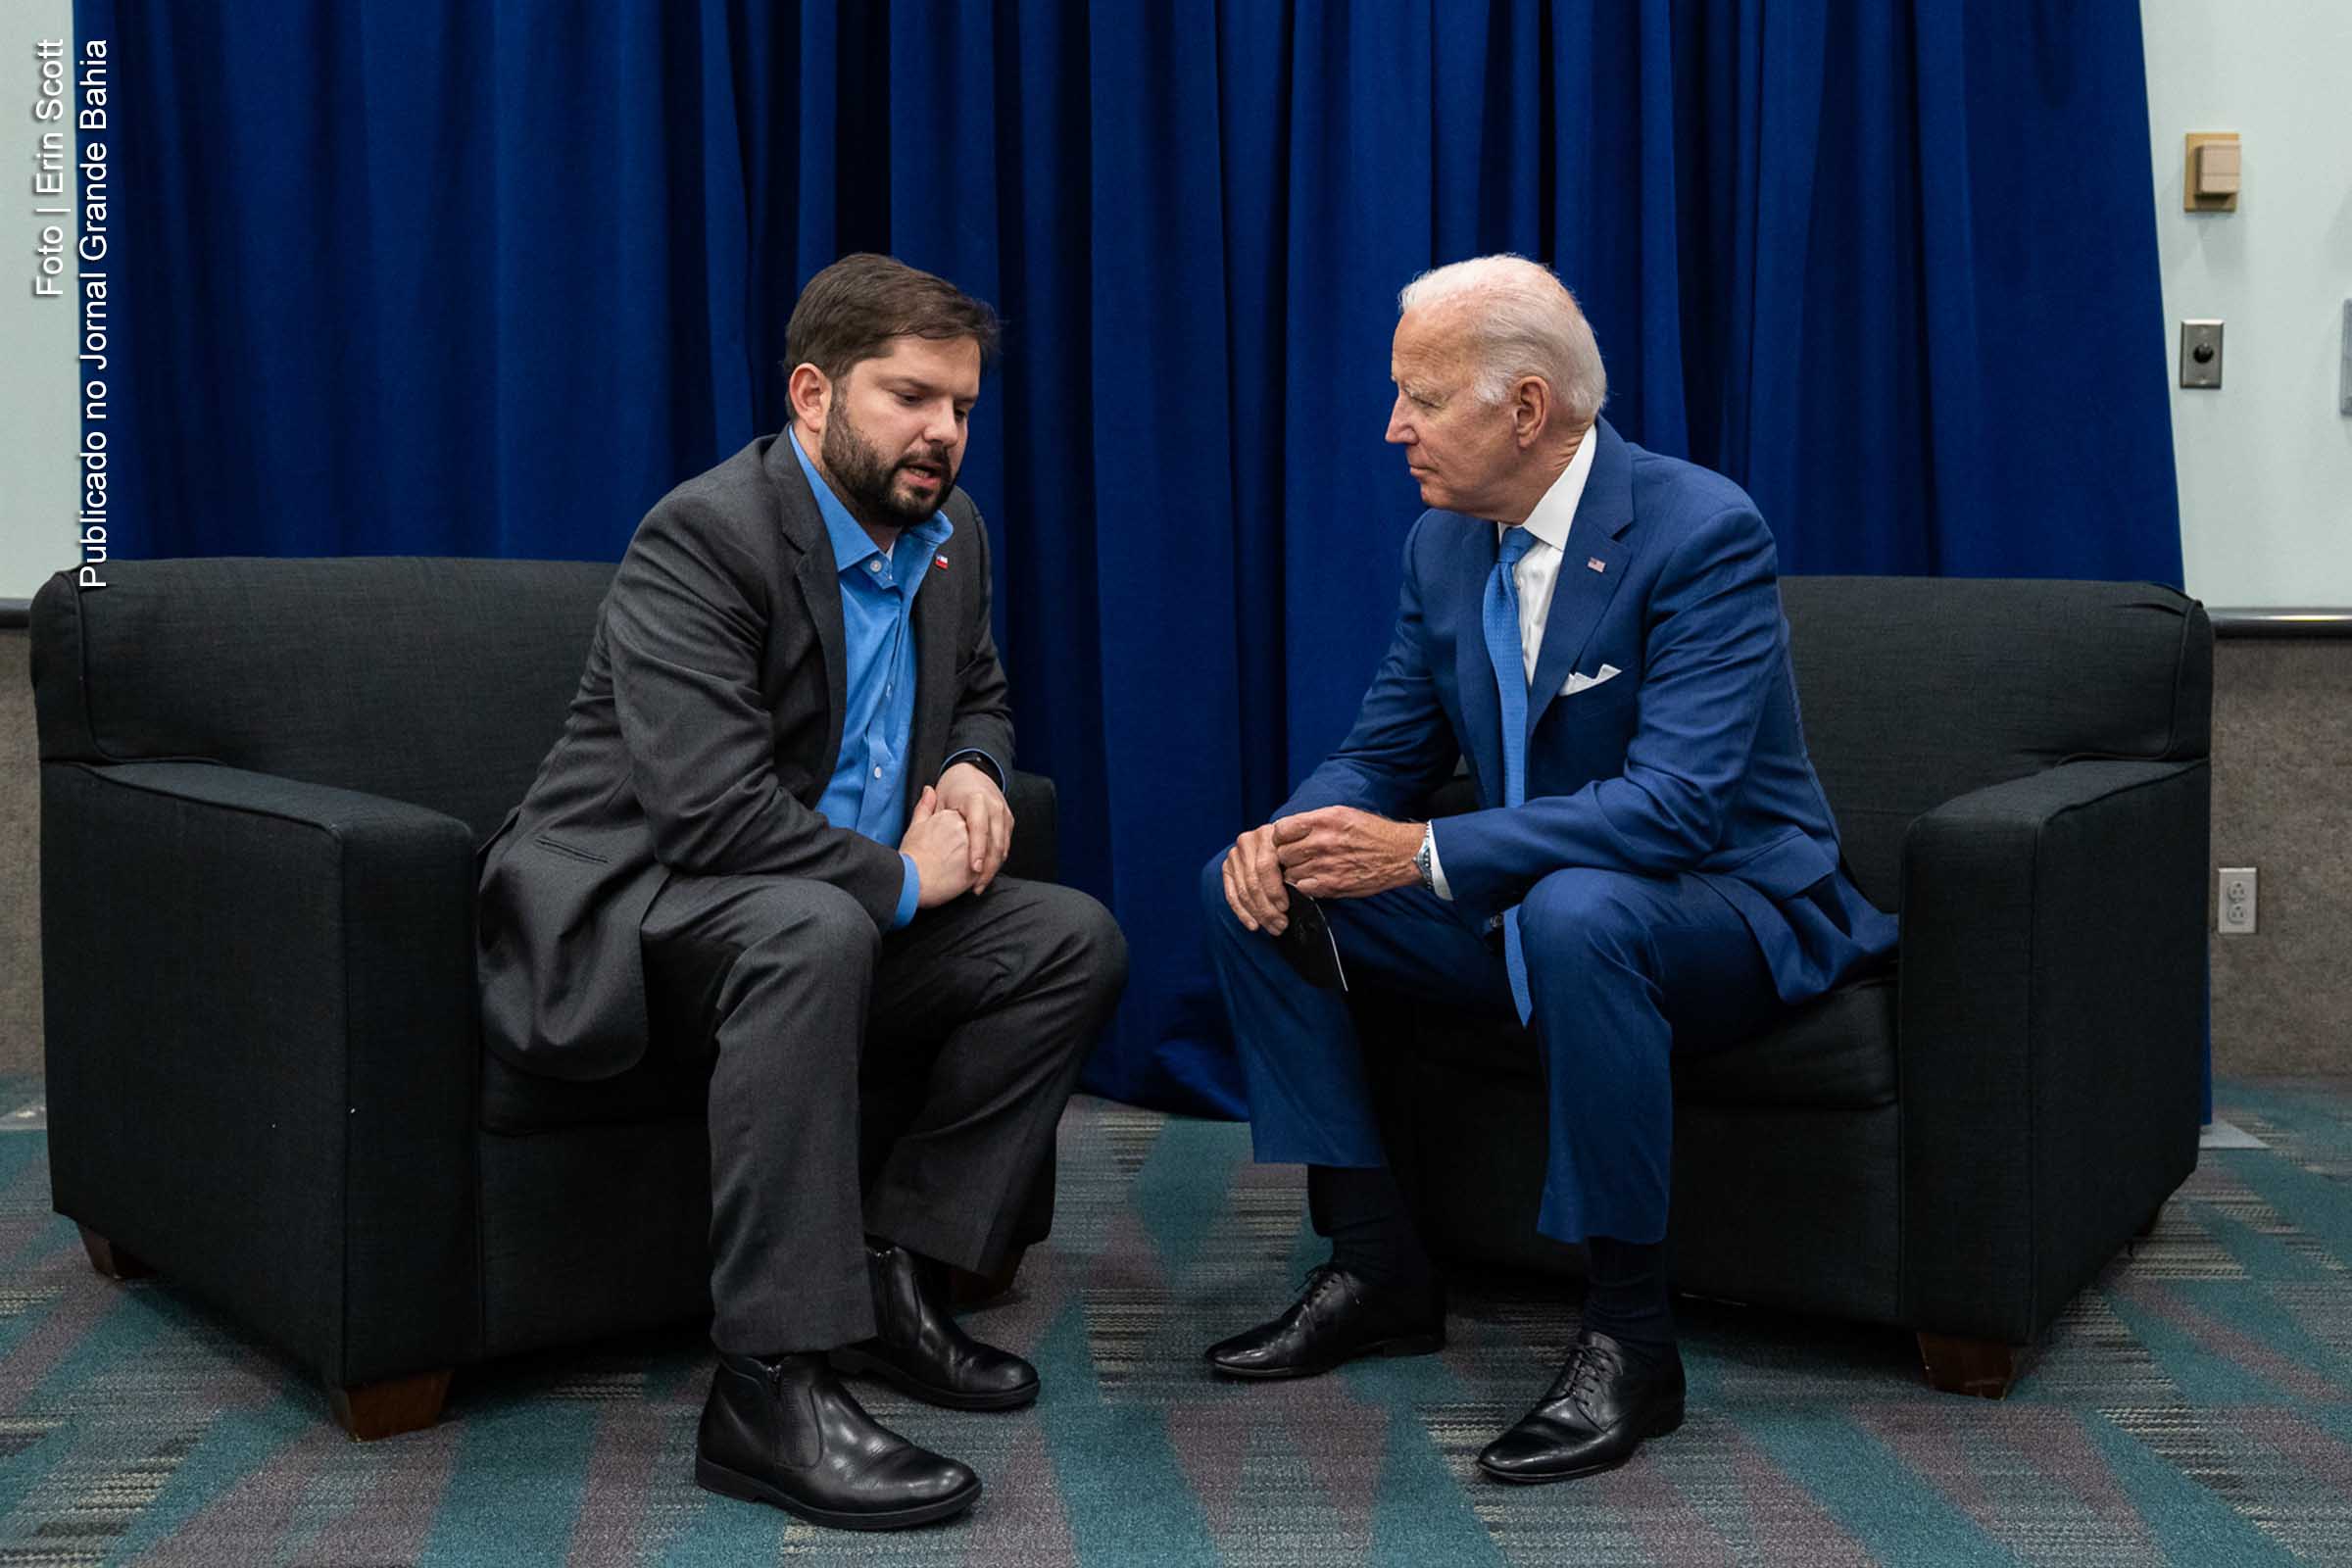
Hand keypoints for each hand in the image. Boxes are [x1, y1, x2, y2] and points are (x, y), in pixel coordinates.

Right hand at [899, 786, 975, 907]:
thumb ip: (925, 806)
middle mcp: (965, 828)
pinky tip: (968, 879)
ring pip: (985, 851)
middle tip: (956, 860)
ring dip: (980, 861)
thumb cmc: (912, 856)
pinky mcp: (977, 866)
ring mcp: (973, 846)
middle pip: (979, 834)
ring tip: (962, 872)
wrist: (911, 881)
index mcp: (952, 816)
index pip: (966, 820)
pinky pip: (986, 867)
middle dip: (974, 847)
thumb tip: (929, 790)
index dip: (960, 834)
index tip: (951, 845)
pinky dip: (981, 873)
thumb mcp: (916, 826)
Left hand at [936, 760, 1013, 893]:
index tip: (975, 868)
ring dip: (994, 868)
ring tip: (979, 885)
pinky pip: (1005, 845)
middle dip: (988, 868)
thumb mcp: (940, 795)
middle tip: (976, 887)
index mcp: (976, 799)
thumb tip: (920, 820)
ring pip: (1003, 846)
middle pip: (996, 842)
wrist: (974, 772)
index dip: (978, 849)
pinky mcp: (1008, 821)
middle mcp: (994, 806)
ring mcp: (1004, 814)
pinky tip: (987, 874)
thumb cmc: (953, 786)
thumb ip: (929, 809)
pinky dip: (997, 860)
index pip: (979, 828)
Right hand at [1221, 822, 1289, 933]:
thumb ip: (1298, 867)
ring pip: (1243, 891)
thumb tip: (1299, 893)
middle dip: (1267, 908)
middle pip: (1253, 882)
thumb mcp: (1301, 853)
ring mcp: (1235, 854)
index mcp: (1268, 834)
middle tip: (1281, 924)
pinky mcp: (1227, 867)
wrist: (1279, 842)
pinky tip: (1254, 925)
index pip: (1265, 867)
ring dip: (1258, 914)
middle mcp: (1247, 841)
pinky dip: (1243, 913)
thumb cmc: (1296, 852)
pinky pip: (1231, 895)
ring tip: (1273, 927)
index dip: (1274, 890)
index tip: (1285, 908)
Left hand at [1272, 807, 1422, 899]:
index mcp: (1324, 820)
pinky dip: (1306, 886)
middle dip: (1287, 856)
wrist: (1400, 854)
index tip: (1286, 840)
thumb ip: (1315, 820)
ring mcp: (1326, 865)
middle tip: (1298, 857)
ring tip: (1309, 868)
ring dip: (1296, 872)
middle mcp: (1322, 842)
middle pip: (1283, 853)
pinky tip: (1316, 879)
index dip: (1281, 837)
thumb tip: (1289, 829)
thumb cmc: (1372, 832)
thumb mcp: (1343, 813)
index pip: (1281, 829)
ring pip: (1290, 873)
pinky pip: (1303, 888)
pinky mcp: (1332, 885)